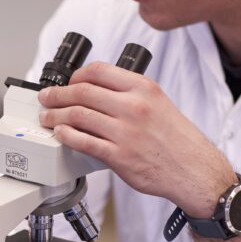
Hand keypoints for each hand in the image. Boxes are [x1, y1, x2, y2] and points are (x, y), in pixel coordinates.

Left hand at [38, 61, 234, 216]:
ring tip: (46, 117)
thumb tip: (95, 91)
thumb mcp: (158, 103)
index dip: (75, 75)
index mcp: (143, 89)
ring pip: (78, 116)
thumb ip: (129, 94)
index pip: (98, 71)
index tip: (67, 82)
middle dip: (57, 94)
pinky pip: (83, 142)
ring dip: (55, 115)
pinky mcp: (119, 157)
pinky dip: (66, 136)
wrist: (194, 170)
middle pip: (82, 92)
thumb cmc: (176, 139)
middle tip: (46, 98)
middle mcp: (133, 107)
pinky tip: (60, 133)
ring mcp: (125, 132)